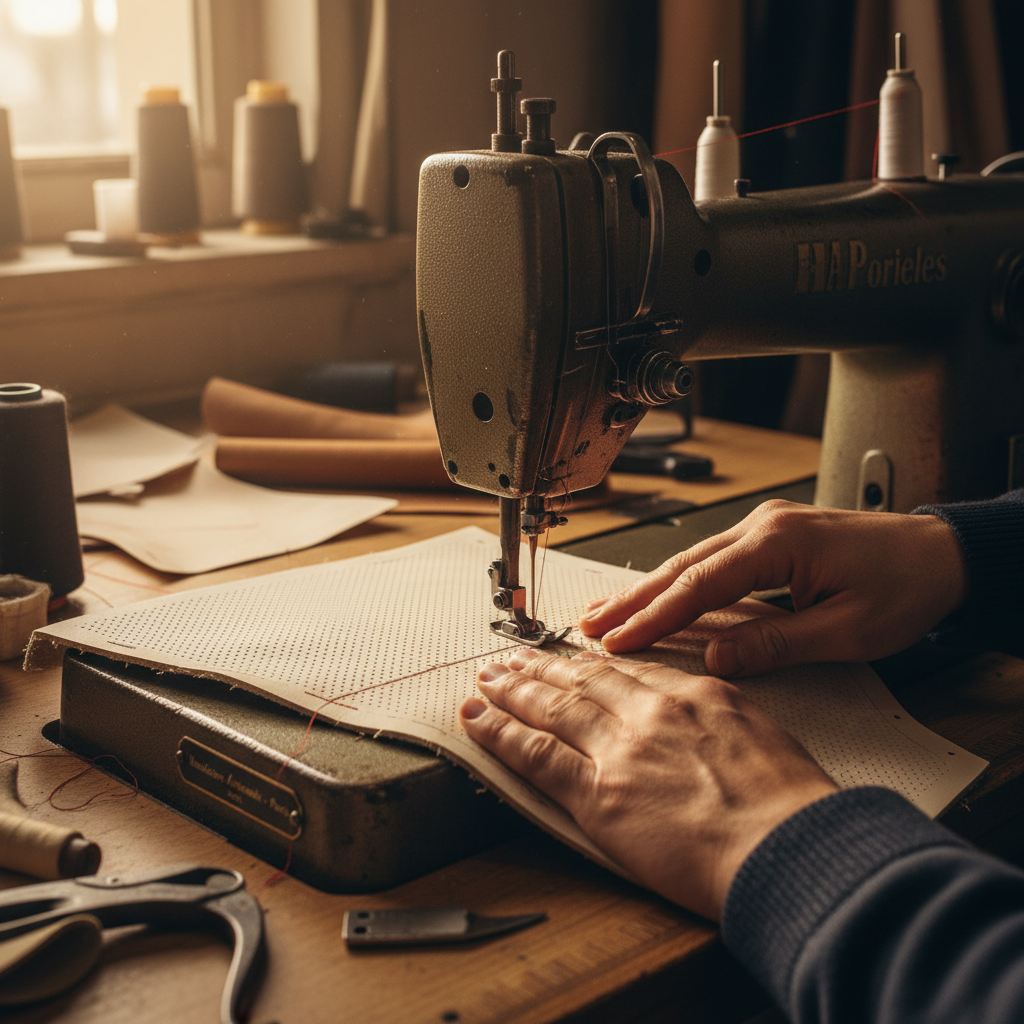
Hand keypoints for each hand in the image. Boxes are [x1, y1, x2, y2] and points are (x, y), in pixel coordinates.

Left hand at [460, 649, 836, 920]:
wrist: (790, 848)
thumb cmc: (792, 809)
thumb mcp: (766, 739)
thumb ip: (722, 724)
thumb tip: (705, 731)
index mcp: (696, 695)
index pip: (630, 673)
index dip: (591, 664)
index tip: (572, 658)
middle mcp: (652, 712)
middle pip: (582, 680)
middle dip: (542, 667)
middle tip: (511, 658)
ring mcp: (621, 748)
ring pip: (552, 708)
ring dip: (512, 691)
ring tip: (486, 679)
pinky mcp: (599, 793)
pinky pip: (537, 755)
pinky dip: (502, 733)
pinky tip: (479, 719)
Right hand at [579, 501, 966, 675]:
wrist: (943, 554)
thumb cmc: (907, 587)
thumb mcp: (847, 631)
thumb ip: (775, 643)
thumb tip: (713, 659)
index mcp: (778, 544)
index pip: (698, 585)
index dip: (653, 616)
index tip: (618, 641)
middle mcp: (762, 527)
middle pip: (681, 566)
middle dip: (632, 599)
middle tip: (588, 626)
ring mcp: (763, 528)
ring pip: (689, 560)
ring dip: (645, 588)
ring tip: (603, 612)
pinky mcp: (768, 538)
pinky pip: (709, 560)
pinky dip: (675, 581)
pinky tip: (653, 594)